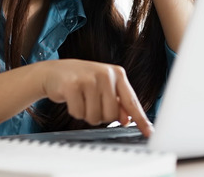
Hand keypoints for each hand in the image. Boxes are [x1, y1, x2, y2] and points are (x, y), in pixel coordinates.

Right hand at [38, 59, 153, 136]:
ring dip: (86, 115)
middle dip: (101, 116)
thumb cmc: (82, 80)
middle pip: (112, 115)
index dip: (140, 119)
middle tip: (92, 103)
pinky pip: (79, 113)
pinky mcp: (72, 85)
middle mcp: (105, 74)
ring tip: (82, 100)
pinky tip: (72, 99)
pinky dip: (75, 112)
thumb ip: (118, 102)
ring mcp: (88, 79)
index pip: (131, 101)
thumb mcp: (103, 87)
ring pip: (95, 117)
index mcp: (117, 74)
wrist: (54, 72)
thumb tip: (127, 120)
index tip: (149, 132)